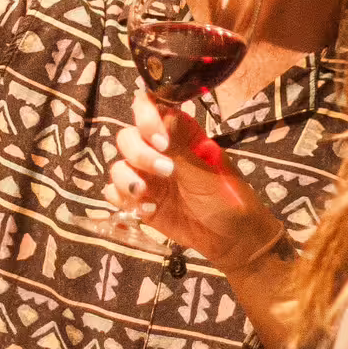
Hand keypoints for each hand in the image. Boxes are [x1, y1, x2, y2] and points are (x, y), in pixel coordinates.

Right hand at [109, 88, 283, 270]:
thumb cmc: (229, 200)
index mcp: (180, 133)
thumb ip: (180, 152)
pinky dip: (123, 199)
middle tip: (165, 172)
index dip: (147, 117)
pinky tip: (147, 210)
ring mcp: (147, 176)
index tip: (159, 140)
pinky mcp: (140, 200)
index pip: (152, 107)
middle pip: (128, 137)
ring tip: (146, 196)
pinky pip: (115, 193)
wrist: (232, 241)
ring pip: (119, 165)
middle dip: (139, 154)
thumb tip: (161, 119)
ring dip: (127, 179)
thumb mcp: (207, 175)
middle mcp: (159, 150)